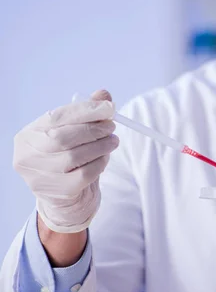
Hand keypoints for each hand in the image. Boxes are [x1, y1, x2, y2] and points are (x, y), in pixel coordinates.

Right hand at [13, 90, 118, 233]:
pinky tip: (104, 158)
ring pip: (75, 156)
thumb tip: (104, 95)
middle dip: (93, 129)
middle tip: (112, 127)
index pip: (56, 117)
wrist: (67, 196)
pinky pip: (84, 174)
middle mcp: (27, 155)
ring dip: (100, 146)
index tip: (109, 107)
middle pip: (63, 137)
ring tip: (112, 141)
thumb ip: (86, 112)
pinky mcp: (56, 192)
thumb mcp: (74, 132)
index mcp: (29, 134)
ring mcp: (39, 176)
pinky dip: (99, 163)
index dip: (85, 110)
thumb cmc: (69, 156)